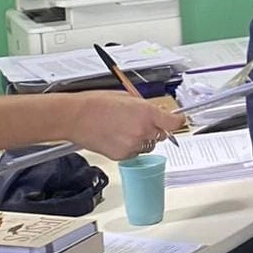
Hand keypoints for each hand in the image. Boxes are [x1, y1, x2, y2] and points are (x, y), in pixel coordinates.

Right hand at [68, 92, 186, 160]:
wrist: (74, 117)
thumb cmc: (95, 104)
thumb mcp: (127, 97)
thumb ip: (145, 106)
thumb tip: (156, 111)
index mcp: (147, 112)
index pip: (174, 123)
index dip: (177, 121)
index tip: (177, 120)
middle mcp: (143, 130)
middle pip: (162, 135)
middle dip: (155, 129)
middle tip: (139, 122)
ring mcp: (134, 145)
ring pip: (149, 145)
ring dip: (142, 139)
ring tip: (123, 129)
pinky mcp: (123, 155)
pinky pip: (134, 153)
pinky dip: (129, 147)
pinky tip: (116, 137)